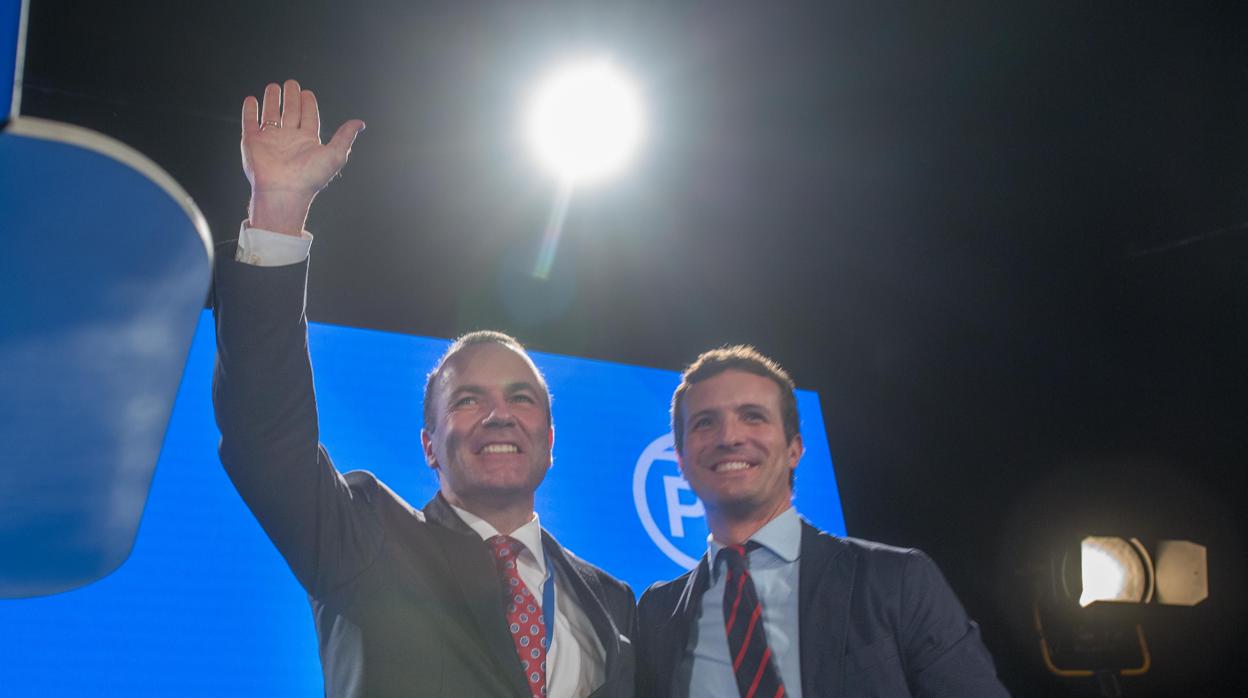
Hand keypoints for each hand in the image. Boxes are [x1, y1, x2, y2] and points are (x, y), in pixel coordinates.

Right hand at [241, 79, 364, 235]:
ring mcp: (270, 140)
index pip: (309, 117)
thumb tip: (360, 123)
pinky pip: (250, 123)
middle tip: (291, 83)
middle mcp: (289, 139)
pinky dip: (250, 111)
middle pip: (290, 112)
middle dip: (290, 98)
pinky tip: (252, 100)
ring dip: (272, 100)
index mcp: (307, 141)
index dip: (308, 104)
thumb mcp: (335, 154)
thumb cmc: (310, 177)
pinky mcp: (253, 142)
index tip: (307, 92)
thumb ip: (345, 136)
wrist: (284, 191)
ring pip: (271, 115)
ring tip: (273, 86)